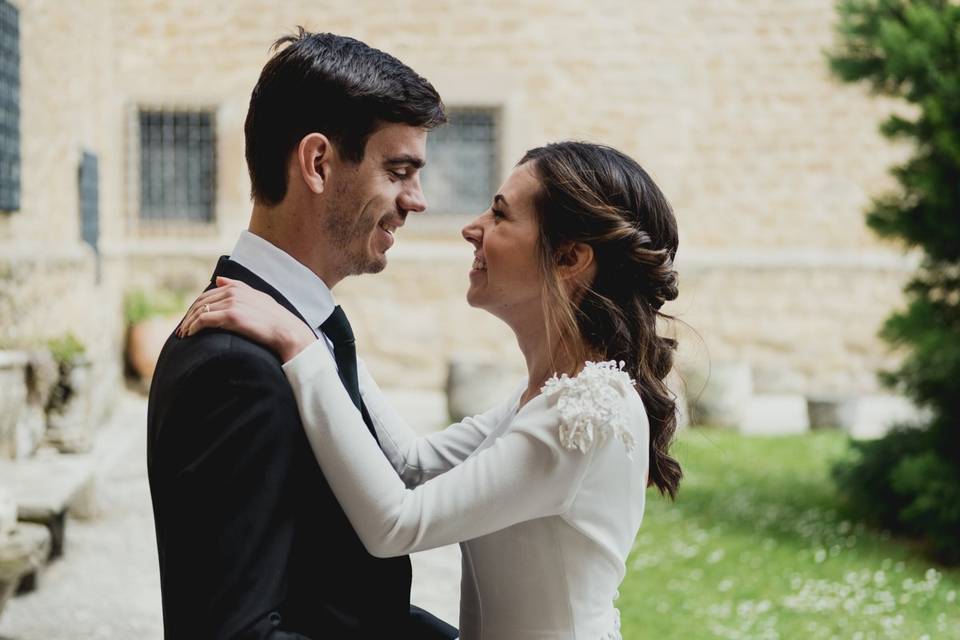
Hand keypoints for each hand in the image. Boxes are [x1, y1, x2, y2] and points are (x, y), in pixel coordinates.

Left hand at [176, 276, 316, 361]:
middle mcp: (233, 292)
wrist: (286, 331)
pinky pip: (204, 320)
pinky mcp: (231, 316)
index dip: (197, 307)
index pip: (208, 295)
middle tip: (183, 329)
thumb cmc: (275, 319)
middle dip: (189, 315)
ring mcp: (232, 303)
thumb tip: (219, 280)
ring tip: (184, 335)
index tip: (191, 319)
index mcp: (238, 288)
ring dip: (189, 323)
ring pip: (200, 311)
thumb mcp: (258, 298)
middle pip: (201, 302)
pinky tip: (190, 335)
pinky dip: (194, 327)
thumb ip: (237, 287)